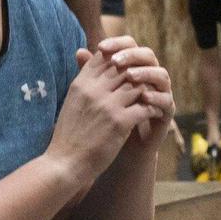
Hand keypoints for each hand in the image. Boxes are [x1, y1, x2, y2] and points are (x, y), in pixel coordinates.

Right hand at [49, 41, 164, 182]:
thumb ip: (84, 83)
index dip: (121, 58)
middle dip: (138, 74)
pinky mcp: (119, 122)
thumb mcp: (72, 101)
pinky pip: (144, 106)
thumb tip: (89, 63)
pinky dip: (152, 108)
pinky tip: (155, 112)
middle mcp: (94, 90)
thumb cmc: (69, 135)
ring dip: (148, 90)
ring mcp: (107, 105)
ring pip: (138, 85)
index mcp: (81, 83)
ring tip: (154, 96)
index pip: (105, 56)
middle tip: (148, 81)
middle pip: (124, 68)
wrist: (65, 163)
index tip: (130, 69)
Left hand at [92, 35, 174, 148]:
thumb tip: (79, 51)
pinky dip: (156, 97)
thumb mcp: (97, 95)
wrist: (120, 149)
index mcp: (133, 68)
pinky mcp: (167, 111)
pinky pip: (167, 99)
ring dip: (145, 73)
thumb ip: (92, 74)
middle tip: (116, 61)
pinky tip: (144, 97)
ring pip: (161, 74)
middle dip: (131, 56)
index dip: (117, 43)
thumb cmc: (107, 119)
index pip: (129, 46)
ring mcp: (160, 93)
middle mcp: (149, 77)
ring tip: (130, 76)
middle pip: (147, 55)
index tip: (101, 47)